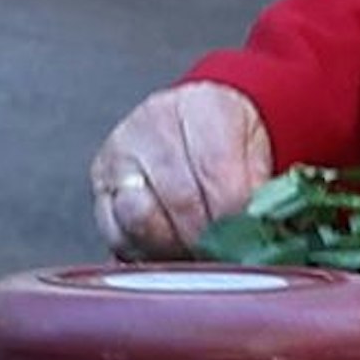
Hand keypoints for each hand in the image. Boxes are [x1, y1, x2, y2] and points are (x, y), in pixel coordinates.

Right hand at [90, 82, 273, 258]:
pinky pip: (116, 232)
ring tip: (198, 253)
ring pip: (141, 217)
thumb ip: (258, 185)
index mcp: (203, 104)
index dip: (234, 214)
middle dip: (207, 237)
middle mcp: (154, 121)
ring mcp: (121, 152)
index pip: (217, 169)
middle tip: (226, 255)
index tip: (247, 237)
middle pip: (180, 197)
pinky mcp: (101, 184)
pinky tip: (170, 250)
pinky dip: (145, 251)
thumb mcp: (256, 150)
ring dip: (175, 246)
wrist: (193, 126)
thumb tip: (256, 228)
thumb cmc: (227, 141)